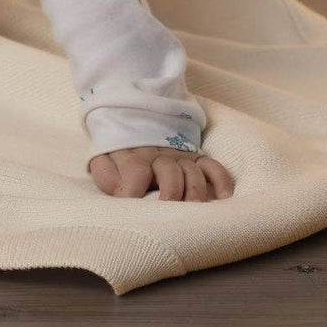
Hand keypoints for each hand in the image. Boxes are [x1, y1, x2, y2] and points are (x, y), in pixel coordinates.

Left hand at [88, 146, 234, 200]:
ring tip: (194, 207)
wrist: (133, 118)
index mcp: (133, 157)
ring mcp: (179, 157)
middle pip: (169, 171)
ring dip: (195, 189)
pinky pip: (213, 165)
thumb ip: (104, 173)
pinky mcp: (195, 159)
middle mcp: (158, 157)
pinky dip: (221, 179)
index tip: (130, 204)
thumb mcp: (102, 158)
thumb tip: (117, 190)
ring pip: (192, 171)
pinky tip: (223, 195)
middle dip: (170, 192)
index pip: (135, 172)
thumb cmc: (118, 151)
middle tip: (168, 208)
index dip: (132, 190)